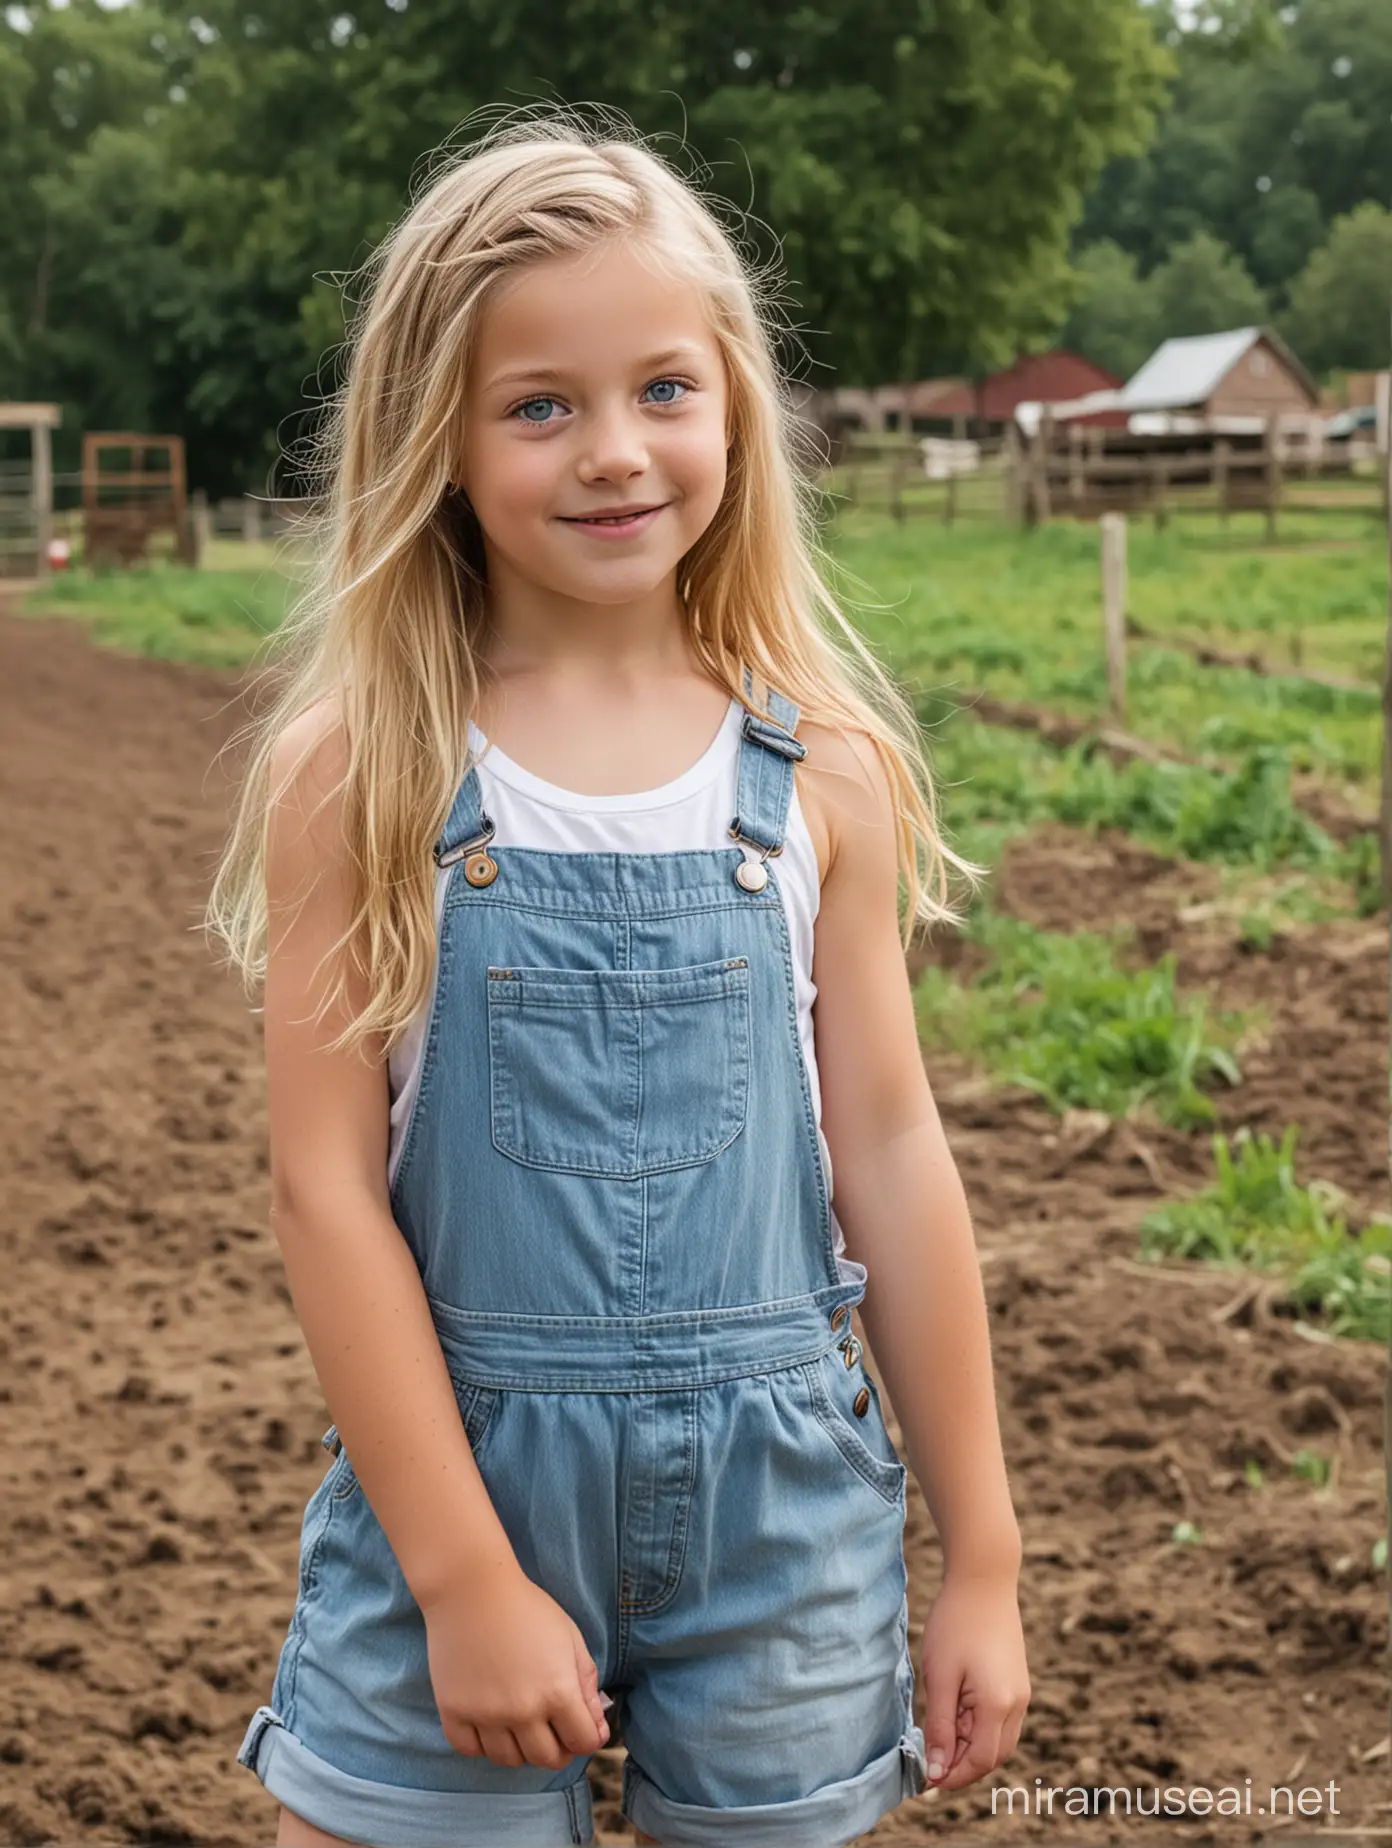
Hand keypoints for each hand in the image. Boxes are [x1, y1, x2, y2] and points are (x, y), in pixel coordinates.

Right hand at [422, 1565, 609, 1768]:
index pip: (584, 1743)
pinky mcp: (454, 1711)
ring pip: (510, 1761)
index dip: (589, 1737)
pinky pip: (469, 1750)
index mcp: (558, 1691)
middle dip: (558, 1748)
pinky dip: (482, 1744)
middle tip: (554, 1728)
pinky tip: (489, 1723)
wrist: (473, 1589)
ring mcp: (486, 1715)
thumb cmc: (527, 1607)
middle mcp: (523, 1711)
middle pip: (547, 1759)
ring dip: (521, 1748)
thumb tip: (596, 1725)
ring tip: (522, 1724)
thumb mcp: (570, 1638)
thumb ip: (586, 1683)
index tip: (584, 1727)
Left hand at [918, 1570, 1029, 1791]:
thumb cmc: (956, 1624)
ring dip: (971, 1748)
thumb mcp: (940, 1677)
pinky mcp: (1017, 1682)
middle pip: (993, 1756)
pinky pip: (1001, 1720)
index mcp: (998, 1706)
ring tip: (939, 1735)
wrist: (983, 1579)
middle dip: (963, 1766)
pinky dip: (979, 1728)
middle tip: (930, 1759)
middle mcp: (1017, 1704)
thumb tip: (937, 1771)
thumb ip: (940, 1727)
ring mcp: (1020, 1693)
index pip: (980, 1761)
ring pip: (999, 1740)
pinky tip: (955, 1714)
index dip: (953, 1775)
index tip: (926, 1776)